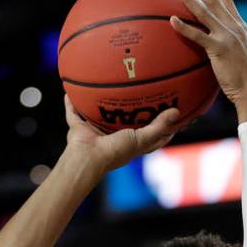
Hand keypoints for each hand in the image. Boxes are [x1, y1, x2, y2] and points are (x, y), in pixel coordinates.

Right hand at [63, 94, 180, 174]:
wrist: (88, 158)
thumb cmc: (115, 152)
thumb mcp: (141, 139)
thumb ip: (158, 127)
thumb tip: (177, 113)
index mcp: (128, 144)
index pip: (148, 136)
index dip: (160, 127)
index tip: (170, 113)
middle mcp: (111, 138)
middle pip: (122, 123)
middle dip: (129, 112)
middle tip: (140, 94)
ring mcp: (94, 133)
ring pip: (97, 116)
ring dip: (98, 106)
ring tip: (104, 88)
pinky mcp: (78, 129)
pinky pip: (73, 112)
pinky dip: (70, 103)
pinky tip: (69, 90)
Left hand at [170, 0, 246, 122]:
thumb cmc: (246, 77)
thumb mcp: (242, 52)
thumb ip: (233, 41)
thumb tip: (221, 41)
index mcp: (240, 25)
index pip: (227, 0)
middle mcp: (234, 26)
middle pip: (215, 0)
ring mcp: (227, 36)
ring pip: (205, 13)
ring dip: (190, 1)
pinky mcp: (219, 49)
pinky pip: (198, 35)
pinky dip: (184, 27)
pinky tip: (172, 20)